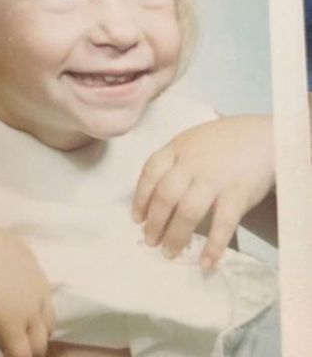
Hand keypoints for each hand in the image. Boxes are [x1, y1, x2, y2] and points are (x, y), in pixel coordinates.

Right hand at [0, 218, 54, 356]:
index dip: (31, 307)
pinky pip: (21, 355)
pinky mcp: (14, 330)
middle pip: (47, 320)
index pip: (40, 291)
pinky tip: (2, 356)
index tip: (18, 314)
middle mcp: (35, 285)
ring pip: (39, 343)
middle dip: (36, 332)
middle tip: (19, 338)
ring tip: (12, 352)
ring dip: (27, 350)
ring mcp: (27, 310)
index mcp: (26, 259)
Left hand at [132, 114, 273, 267]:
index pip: (150, 172)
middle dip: (154, 222)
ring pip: (188, 212)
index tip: (136, 218)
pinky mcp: (237, 194)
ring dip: (176, 237)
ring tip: (169, 254)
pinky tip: (205, 262)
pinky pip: (222, 225)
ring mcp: (214, 178)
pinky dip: (213, 246)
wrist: (263, 138)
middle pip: (165, 196)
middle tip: (150, 241)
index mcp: (177, 147)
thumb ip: (175, 162)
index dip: (140, 198)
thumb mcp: (192, 141)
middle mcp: (192, 163)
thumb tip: (155, 198)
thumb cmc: (224, 142)